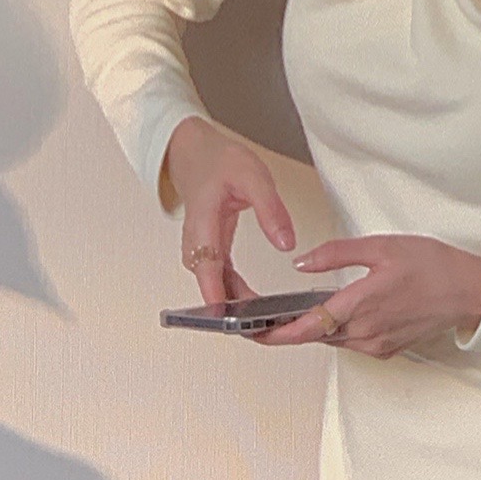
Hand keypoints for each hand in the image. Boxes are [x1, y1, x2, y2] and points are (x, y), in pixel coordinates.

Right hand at [165, 115, 296, 304]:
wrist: (194, 153)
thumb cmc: (218, 162)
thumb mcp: (254, 177)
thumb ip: (271, 210)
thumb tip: (286, 244)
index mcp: (203, 220)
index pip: (206, 264)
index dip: (214, 294)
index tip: (226, 317)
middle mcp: (196, 240)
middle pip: (209, 283)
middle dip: (229, 309)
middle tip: (259, 326)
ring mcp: (200, 247)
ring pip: (213, 284)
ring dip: (233, 303)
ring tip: (262, 321)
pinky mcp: (208, 250)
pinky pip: (218, 277)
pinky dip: (233, 292)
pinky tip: (253, 304)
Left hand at [253, 235, 480, 358]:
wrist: (471, 292)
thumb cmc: (432, 265)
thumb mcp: (381, 246)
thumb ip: (336, 254)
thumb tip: (301, 263)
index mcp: (361, 305)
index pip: (307, 327)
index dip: (276, 333)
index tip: (252, 331)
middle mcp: (366, 333)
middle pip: (315, 335)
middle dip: (288, 328)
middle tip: (262, 316)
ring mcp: (377, 344)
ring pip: (332, 339)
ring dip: (313, 328)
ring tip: (290, 313)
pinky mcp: (387, 348)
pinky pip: (351, 342)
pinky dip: (336, 330)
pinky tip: (332, 314)